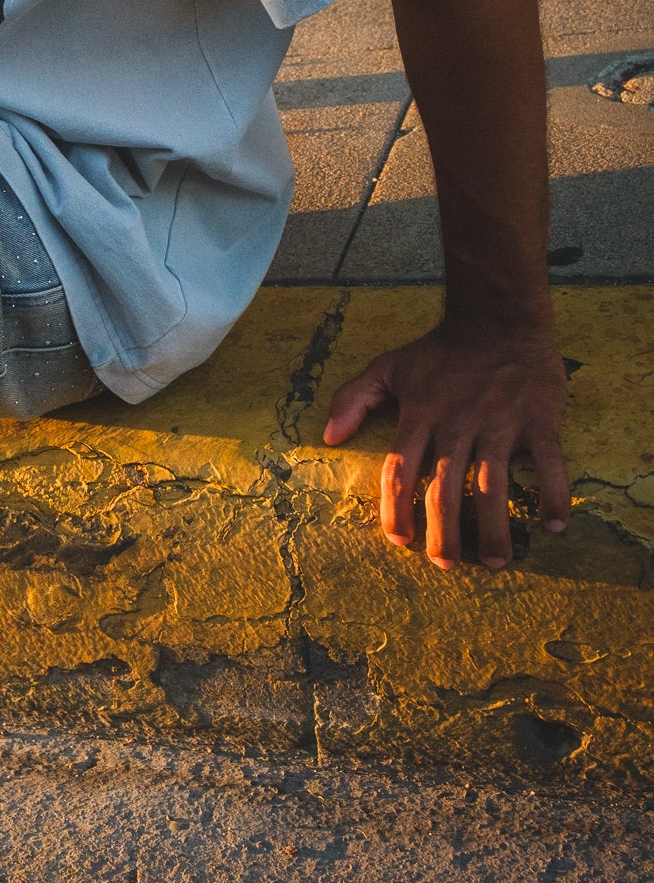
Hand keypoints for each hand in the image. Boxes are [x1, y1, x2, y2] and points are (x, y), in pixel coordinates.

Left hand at [321, 325, 569, 567]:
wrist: (497, 316)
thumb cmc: (440, 350)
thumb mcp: (389, 367)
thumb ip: (353, 399)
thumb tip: (328, 438)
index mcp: (420, 414)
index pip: (401, 469)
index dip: (397, 508)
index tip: (399, 540)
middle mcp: (457, 423)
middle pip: (445, 488)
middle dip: (443, 532)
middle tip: (445, 565)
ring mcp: (499, 422)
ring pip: (494, 484)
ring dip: (495, 527)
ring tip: (495, 562)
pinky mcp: (538, 419)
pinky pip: (549, 463)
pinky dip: (553, 495)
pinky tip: (554, 527)